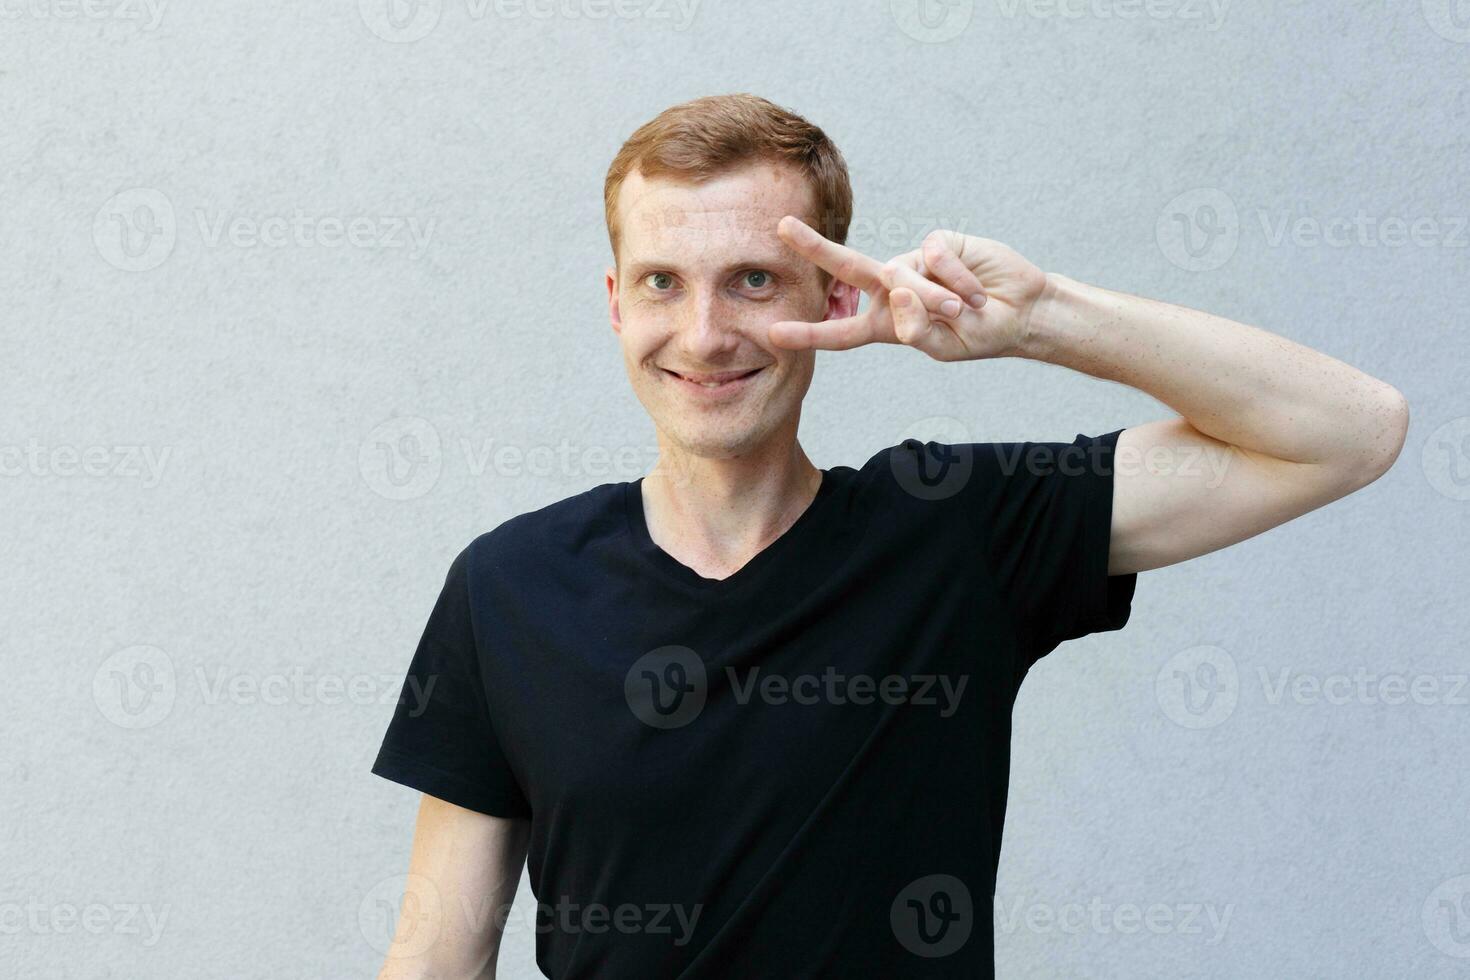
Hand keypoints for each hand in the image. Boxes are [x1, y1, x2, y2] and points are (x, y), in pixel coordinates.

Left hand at [770, 215, 1047, 360]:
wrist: (1023, 312)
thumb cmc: (981, 335)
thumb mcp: (944, 347)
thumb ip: (916, 330)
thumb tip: (896, 291)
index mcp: (888, 323)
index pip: (842, 332)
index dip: (810, 334)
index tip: (774, 334)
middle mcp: (894, 289)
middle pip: (847, 269)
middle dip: (815, 247)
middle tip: (782, 227)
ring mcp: (915, 263)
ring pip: (902, 274)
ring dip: (933, 296)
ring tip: (962, 309)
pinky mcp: (938, 244)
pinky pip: (933, 256)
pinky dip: (955, 277)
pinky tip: (975, 289)